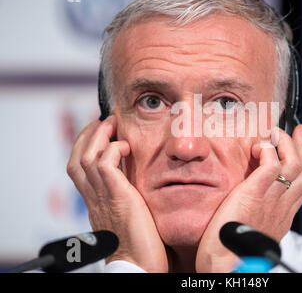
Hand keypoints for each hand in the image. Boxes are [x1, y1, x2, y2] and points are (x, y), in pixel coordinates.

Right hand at [66, 115, 167, 271]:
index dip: (84, 145)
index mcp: (95, 201)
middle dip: (87, 134)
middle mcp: (93, 198)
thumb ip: (125, 195)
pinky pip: (105, 165)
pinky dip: (113, 150)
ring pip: (86, 157)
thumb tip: (133, 180)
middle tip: (105, 120)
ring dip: (99, 136)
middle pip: (75, 158)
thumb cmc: (140, 243)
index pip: (78, 167)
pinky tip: (126, 147)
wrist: (139, 265)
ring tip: (113, 125)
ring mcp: (102, 197)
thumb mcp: (128, 212)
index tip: (99, 130)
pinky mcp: (117, 197)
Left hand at [195, 125, 301, 271]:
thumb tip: (262, 199)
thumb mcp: (259, 228)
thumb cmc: (235, 249)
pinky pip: (272, 164)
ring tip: (275, 133)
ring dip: (287, 143)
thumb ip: (265, 211)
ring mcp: (273, 198)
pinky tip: (258, 148)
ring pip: (295, 163)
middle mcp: (284, 205)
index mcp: (285, 214)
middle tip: (299, 131)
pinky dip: (268, 150)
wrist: (228, 263)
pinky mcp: (256, 192)